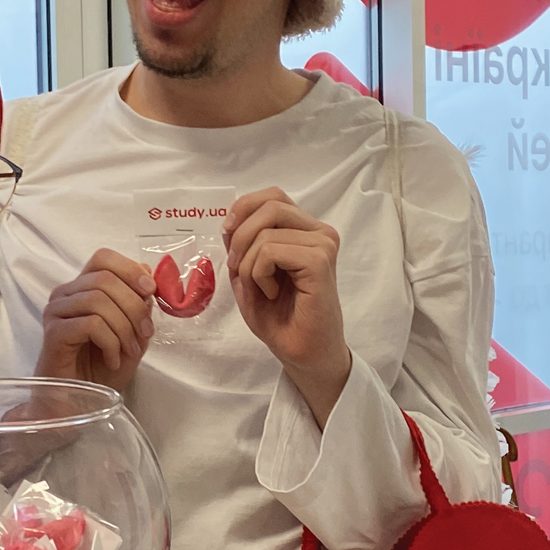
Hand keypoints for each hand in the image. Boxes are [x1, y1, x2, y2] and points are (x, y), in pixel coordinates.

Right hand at [36, 249, 155, 392]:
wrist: (76, 404)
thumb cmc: (100, 371)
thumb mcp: (132, 335)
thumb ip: (139, 307)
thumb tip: (148, 280)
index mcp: (82, 288)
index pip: (103, 258)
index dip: (130, 269)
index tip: (150, 291)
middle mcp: (65, 295)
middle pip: (104, 278)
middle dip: (134, 306)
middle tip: (144, 334)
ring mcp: (56, 312)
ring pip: (98, 300)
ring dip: (124, 328)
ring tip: (128, 351)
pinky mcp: (53, 333)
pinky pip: (91, 324)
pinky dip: (111, 342)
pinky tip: (113, 359)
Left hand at [224, 188, 351, 426]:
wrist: (303, 354)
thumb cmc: (281, 318)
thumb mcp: (249, 274)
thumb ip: (242, 245)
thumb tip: (230, 222)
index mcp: (305, 230)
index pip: (273, 196)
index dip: (244, 208)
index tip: (227, 233)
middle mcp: (319, 232)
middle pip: (270, 205)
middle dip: (241, 237)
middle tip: (238, 269)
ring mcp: (323, 245)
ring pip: (266, 232)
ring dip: (248, 264)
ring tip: (262, 289)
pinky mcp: (320, 261)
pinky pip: (270, 251)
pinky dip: (259, 274)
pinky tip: (272, 293)